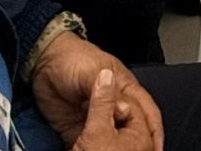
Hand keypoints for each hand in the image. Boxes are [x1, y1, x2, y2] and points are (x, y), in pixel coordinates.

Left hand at [33, 35, 162, 149]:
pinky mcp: (79, 130)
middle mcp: (114, 107)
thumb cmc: (73, 60)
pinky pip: (89, 146)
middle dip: (140, 144)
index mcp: (125, 90)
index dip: (154, 130)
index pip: (146, 112)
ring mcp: (97, 120)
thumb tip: (124, 112)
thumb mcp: (92, 71)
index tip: (157, 147)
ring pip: (113, 140)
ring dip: (117, 150)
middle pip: (133, 129)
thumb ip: (108, 92)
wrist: (43, 63)